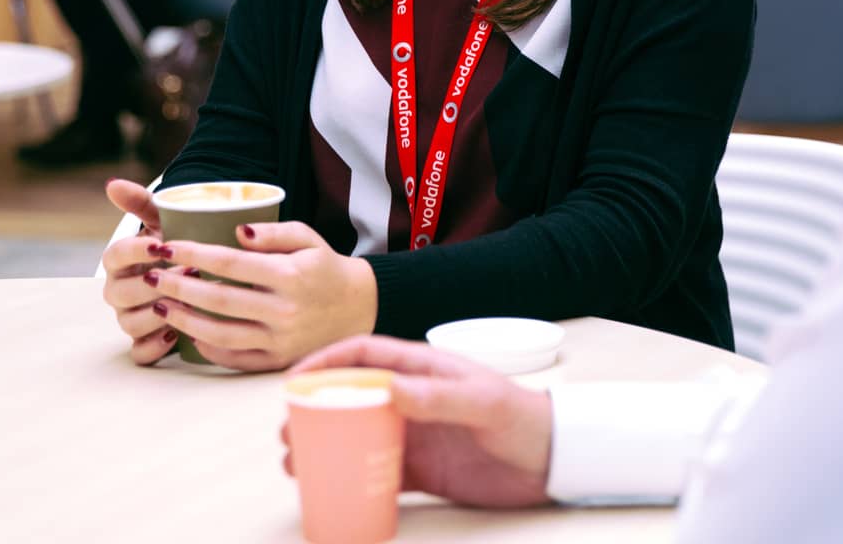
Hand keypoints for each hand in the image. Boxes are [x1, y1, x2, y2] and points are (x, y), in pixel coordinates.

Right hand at [99, 179, 177, 365]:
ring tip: (186, 304)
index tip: (161, 244)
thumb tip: (111, 184)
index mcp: (118, 261)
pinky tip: (176, 334)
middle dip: (152, 285)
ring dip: (157, 314)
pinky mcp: (143, 342)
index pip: (114, 255)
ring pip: (129, 323)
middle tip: (187, 275)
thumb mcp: (164, 220)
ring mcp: (129, 317)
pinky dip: (155, 346)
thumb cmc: (177, 244)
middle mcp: (118, 291)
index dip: (135, 251)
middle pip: (119, 293)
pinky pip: (139, 353)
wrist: (196, 274)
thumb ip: (140, 202)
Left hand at [143, 221, 375, 371]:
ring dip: (185, 321)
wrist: (361, 307)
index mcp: (290, 275)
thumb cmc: (326, 267)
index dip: (193, 254)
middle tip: (151, 276)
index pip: (230, 263)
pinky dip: (208, 349)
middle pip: (219, 301)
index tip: (166, 245)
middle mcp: (284, 310)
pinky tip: (189, 334)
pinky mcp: (279, 361)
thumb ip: (272, 232)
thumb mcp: (307, 238)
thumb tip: (235, 230)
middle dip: (178, 287)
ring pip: (221, 334)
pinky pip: (236, 359)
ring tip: (161, 306)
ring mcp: (281, 340)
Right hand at [284, 336, 553, 508]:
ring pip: (357, 435)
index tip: (294, 380)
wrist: (554, 461)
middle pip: (351, 396)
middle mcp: (412, 399)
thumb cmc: (523, 418)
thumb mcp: (482, 402)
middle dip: (313, 409)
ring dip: (325, 445)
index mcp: (422, 368)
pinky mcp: (423, 470)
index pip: (363, 355)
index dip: (326, 361)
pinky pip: (377, 472)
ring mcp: (415, 434)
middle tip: (288, 432)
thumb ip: (438, 395)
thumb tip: (389, 389)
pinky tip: (331, 488)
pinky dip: (351, 478)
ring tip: (296, 463)